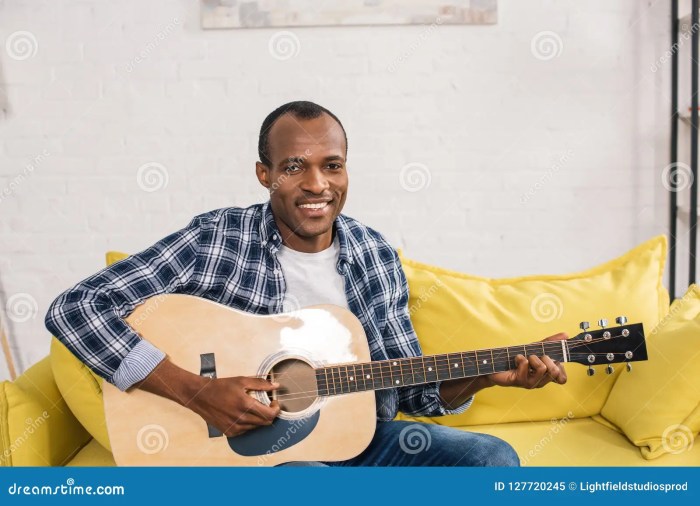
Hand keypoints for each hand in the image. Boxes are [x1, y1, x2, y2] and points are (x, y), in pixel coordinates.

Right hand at [136, 361, 280, 436]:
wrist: (200, 396)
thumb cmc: (220, 387)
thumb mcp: (241, 381)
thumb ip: (260, 384)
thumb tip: (275, 386)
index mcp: (245, 405)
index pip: (270, 415)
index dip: (276, 409)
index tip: (274, 402)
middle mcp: (241, 419)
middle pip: (265, 422)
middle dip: (269, 413)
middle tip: (267, 404)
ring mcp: (235, 427)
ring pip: (256, 426)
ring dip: (259, 418)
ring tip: (253, 407)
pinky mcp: (230, 432)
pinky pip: (246, 430)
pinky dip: (249, 423)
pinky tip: (243, 413)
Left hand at [487, 332, 567, 388]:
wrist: (495, 364)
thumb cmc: (517, 357)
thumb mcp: (535, 348)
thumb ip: (551, 342)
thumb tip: (566, 334)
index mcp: (546, 375)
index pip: (562, 378)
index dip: (560, 369)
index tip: (552, 359)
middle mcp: (540, 381)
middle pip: (554, 371)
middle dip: (546, 358)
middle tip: (535, 357)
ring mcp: (530, 383)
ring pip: (542, 368)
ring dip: (533, 358)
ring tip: (525, 358)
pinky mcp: (518, 381)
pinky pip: (526, 366)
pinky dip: (520, 358)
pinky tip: (516, 360)